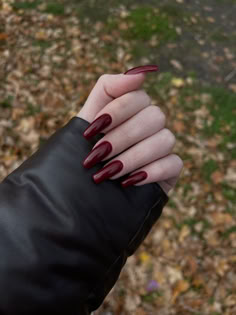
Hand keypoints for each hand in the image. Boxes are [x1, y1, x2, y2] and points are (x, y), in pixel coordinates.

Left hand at [77, 65, 182, 193]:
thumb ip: (108, 89)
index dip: (117, 110)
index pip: (137, 96)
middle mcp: (150, 125)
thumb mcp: (86, 120)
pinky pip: (174, 163)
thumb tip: (142, 72)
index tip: (91, 130)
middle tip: (97, 155)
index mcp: (131, 111)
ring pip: (165, 139)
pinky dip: (151, 171)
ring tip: (108, 173)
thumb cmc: (83, 154)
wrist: (81, 194)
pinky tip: (129, 182)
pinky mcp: (170, 170)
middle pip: (154, 115)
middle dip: (122, 136)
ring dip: (134, 156)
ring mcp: (162, 147)